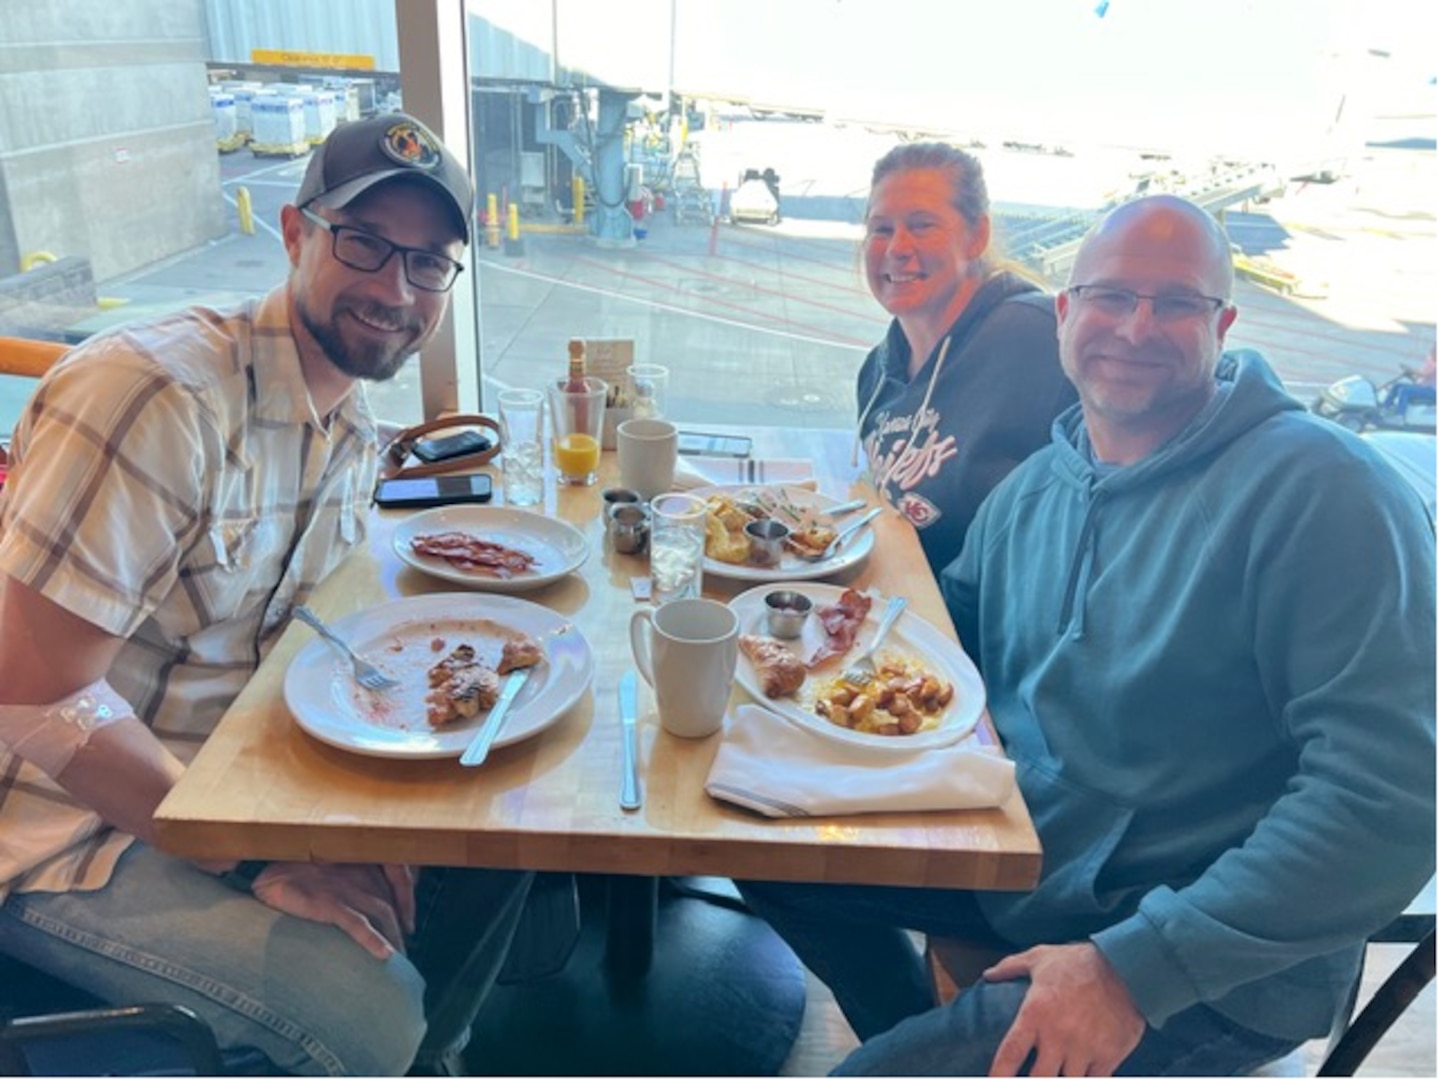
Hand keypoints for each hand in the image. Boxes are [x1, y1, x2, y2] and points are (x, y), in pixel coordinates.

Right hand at [250, 862, 416, 960]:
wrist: (268, 876)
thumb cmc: (298, 877)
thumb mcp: (331, 875)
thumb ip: (351, 884)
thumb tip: (364, 913)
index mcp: (362, 864)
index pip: (398, 883)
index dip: (406, 906)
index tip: (408, 928)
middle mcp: (359, 874)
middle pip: (390, 906)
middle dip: (399, 931)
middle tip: (403, 956)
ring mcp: (345, 888)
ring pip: (382, 914)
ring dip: (393, 939)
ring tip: (398, 961)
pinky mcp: (329, 903)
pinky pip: (357, 924)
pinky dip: (373, 939)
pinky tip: (384, 955)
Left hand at [983, 942, 1144, 1076]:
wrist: (1125, 966)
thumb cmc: (1078, 962)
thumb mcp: (1039, 957)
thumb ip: (1010, 967)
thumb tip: (988, 975)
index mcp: (1035, 1014)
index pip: (1010, 1053)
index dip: (999, 1074)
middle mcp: (1058, 1036)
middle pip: (1038, 1079)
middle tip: (1034, 1075)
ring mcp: (1084, 1049)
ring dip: (1062, 1079)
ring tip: (1058, 1071)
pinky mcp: (1108, 1056)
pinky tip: (1083, 1073)